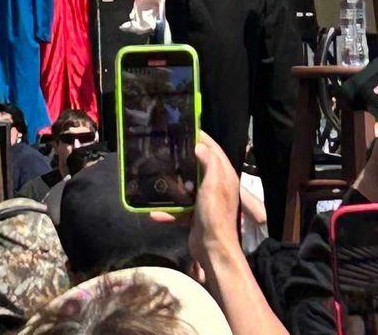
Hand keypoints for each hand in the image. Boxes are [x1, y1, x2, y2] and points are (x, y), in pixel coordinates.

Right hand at [151, 131, 239, 265]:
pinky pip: (179, 209)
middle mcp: (216, 186)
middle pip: (200, 166)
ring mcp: (205, 202)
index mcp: (224, 176)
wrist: (213, 249)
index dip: (203, 138)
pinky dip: (168, 210)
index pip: (214, 150)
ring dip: (174, 184)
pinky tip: (153, 211)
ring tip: (158, 173)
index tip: (187, 129)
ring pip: (187, 187)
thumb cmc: (215, 214)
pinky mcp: (195, 216)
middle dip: (185, 158)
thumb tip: (200, 146)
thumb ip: (209, 163)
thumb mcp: (213, 184)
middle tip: (168, 148)